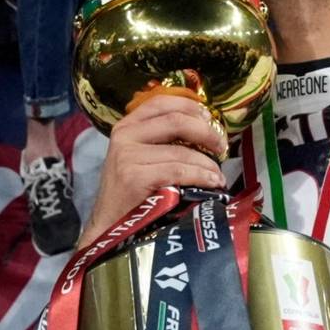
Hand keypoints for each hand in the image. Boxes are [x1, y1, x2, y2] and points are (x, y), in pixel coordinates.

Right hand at [78, 95, 227, 242]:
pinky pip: (179, 171)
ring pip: (182, 152)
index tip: (210, 118)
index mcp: (126, 126)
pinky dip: (201, 176)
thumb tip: (205, 128)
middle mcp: (124, 136)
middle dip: (206, 133)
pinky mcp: (135, 177)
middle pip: (176, 121)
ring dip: (208, 164)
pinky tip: (211, 184)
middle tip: (221, 146)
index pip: (162, 101)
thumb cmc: (131, 194)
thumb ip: (161, 140)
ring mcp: (128, 156)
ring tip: (218, 176)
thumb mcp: (139, 157)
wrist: (108, 227)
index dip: (191, 106)